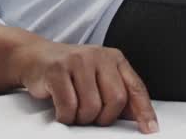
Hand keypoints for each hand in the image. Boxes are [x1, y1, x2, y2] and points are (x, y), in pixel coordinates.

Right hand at [12, 40, 158, 133]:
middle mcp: (99, 56)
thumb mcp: (98, 77)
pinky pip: (69, 106)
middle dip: (104, 117)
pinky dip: (65, 116)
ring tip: (75, 111)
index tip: (150, 129)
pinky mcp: (57, 69)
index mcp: (114, 58)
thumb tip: (138, 118)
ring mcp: (78, 61)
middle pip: (116, 100)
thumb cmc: (70, 72)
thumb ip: (117, 92)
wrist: (35, 57)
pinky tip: (62, 110)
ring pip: (92, 106)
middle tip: (92, 117)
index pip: (135, 88)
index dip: (144, 111)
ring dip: (82, 118)